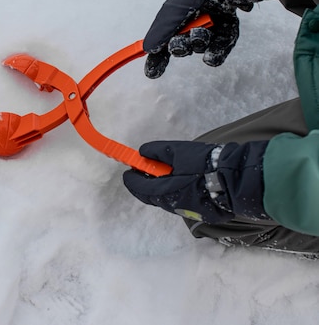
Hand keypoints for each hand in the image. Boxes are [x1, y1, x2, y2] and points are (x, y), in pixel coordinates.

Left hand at [122, 140, 269, 223]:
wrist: (237, 179)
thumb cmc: (206, 164)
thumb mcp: (179, 151)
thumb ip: (158, 152)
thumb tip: (142, 153)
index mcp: (166, 192)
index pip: (140, 188)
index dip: (132, 179)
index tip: (128, 171)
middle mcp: (174, 206)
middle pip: (153, 196)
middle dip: (145, 184)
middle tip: (143, 172)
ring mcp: (189, 212)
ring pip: (168, 201)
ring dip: (161, 189)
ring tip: (163, 174)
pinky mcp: (203, 213)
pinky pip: (183, 203)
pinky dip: (177, 193)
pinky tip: (183, 183)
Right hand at [143, 0, 256, 78]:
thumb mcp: (171, 12)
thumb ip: (160, 32)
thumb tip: (147, 49)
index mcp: (175, 21)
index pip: (163, 45)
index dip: (157, 60)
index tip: (152, 73)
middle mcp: (190, 26)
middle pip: (181, 48)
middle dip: (180, 47)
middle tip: (181, 41)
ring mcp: (209, 31)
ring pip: (200, 49)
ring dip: (198, 43)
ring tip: (203, 31)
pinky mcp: (225, 34)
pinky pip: (218, 53)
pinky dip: (215, 53)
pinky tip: (213, 50)